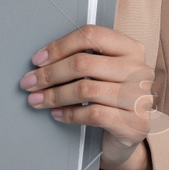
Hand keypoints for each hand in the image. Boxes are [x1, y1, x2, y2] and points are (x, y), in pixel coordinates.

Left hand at [21, 24, 153, 169]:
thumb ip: (82, 60)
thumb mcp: (102, 72)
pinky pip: (93, 114)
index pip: (91, 35)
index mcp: (130, 48)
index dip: (60, 46)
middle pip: (83, 63)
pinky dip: (69, 114)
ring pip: (85, 89)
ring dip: (54, 95)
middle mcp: (139, 70)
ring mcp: (139, 97)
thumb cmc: (110, 98)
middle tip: (29, 82)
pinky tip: (56, 114)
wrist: (130, 133)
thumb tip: (41, 61)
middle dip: (49, 74)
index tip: (38, 60)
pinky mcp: (134, 124)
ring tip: (36, 100)